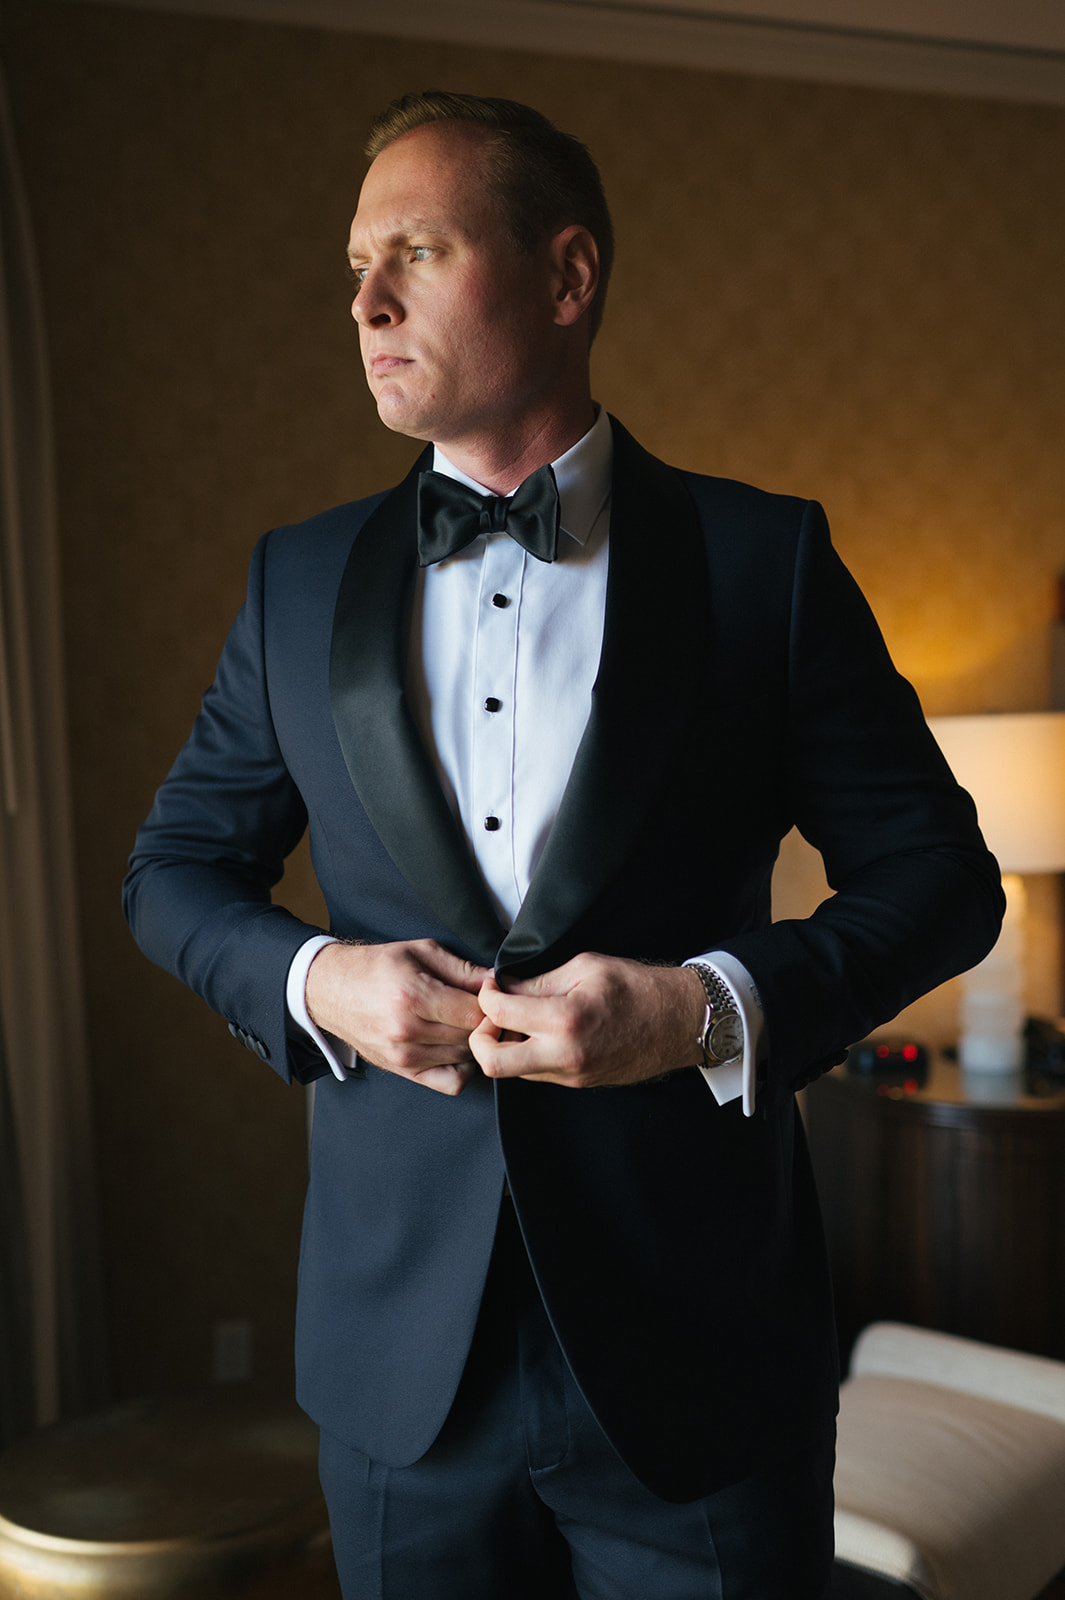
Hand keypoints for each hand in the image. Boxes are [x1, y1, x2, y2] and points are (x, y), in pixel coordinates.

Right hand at [305, 939, 488, 1095]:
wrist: (331, 990)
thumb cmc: (375, 967)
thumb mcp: (420, 951)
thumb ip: (462, 968)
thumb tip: (497, 980)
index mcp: (412, 997)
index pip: (475, 1013)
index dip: (491, 1003)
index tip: (490, 994)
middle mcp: (407, 1031)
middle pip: (473, 1037)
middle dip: (485, 1022)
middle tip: (484, 1007)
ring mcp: (404, 1056)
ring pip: (466, 1058)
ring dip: (474, 1042)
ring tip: (466, 1022)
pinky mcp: (403, 1071)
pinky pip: (451, 1083)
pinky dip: (463, 1068)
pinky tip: (457, 1047)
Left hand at [469, 954, 706, 1087]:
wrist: (678, 1021)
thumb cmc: (638, 988)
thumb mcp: (585, 966)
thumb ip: (539, 980)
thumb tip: (505, 988)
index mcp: (565, 1020)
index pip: (498, 1014)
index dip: (486, 995)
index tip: (491, 986)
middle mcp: (564, 1055)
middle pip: (493, 1063)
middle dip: (480, 1038)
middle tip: (491, 1017)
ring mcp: (572, 1075)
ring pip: (513, 1071)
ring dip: (506, 1047)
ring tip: (518, 1021)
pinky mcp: (578, 1083)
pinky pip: (538, 1073)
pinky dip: (528, 1054)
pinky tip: (540, 1033)